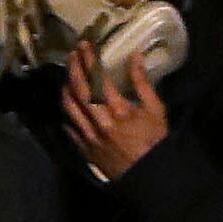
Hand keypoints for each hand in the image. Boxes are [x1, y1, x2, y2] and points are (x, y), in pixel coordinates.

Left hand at [61, 46, 169, 180]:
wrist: (149, 175)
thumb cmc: (155, 141)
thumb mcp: (156, 109)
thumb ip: (142, 82)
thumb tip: (135, 56)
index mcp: (118, 110)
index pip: (97, 78)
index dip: (89, 60)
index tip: (85, 46)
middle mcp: (99, 121)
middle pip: (79, 90)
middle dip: (74, 68)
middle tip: (72, 54)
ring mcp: (89, 136)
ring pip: (69, 107)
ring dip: (67, 88)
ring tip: (68, 76)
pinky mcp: (84, 148)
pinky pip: (70, 127)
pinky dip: (68, 113)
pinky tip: (69, 104)